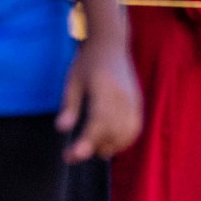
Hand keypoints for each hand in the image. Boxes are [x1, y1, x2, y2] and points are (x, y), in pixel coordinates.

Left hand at [55, 39, 141, 163]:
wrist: (111, 44)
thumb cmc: (88, 62)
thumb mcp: (73, 81)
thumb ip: (69, 106)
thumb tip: (62, 129)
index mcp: (105, 89)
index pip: (98, 122)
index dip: (86, 142)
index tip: (71, 155)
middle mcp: (123, 96)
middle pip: (113, 131)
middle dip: (94, 148)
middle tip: (73, 155)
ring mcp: (134, 100)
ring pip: (127, 132)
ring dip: (112, 146)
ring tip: (93, 151)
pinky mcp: (138, 102)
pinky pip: (136, 127)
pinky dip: (126, 140)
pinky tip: (111, 144)